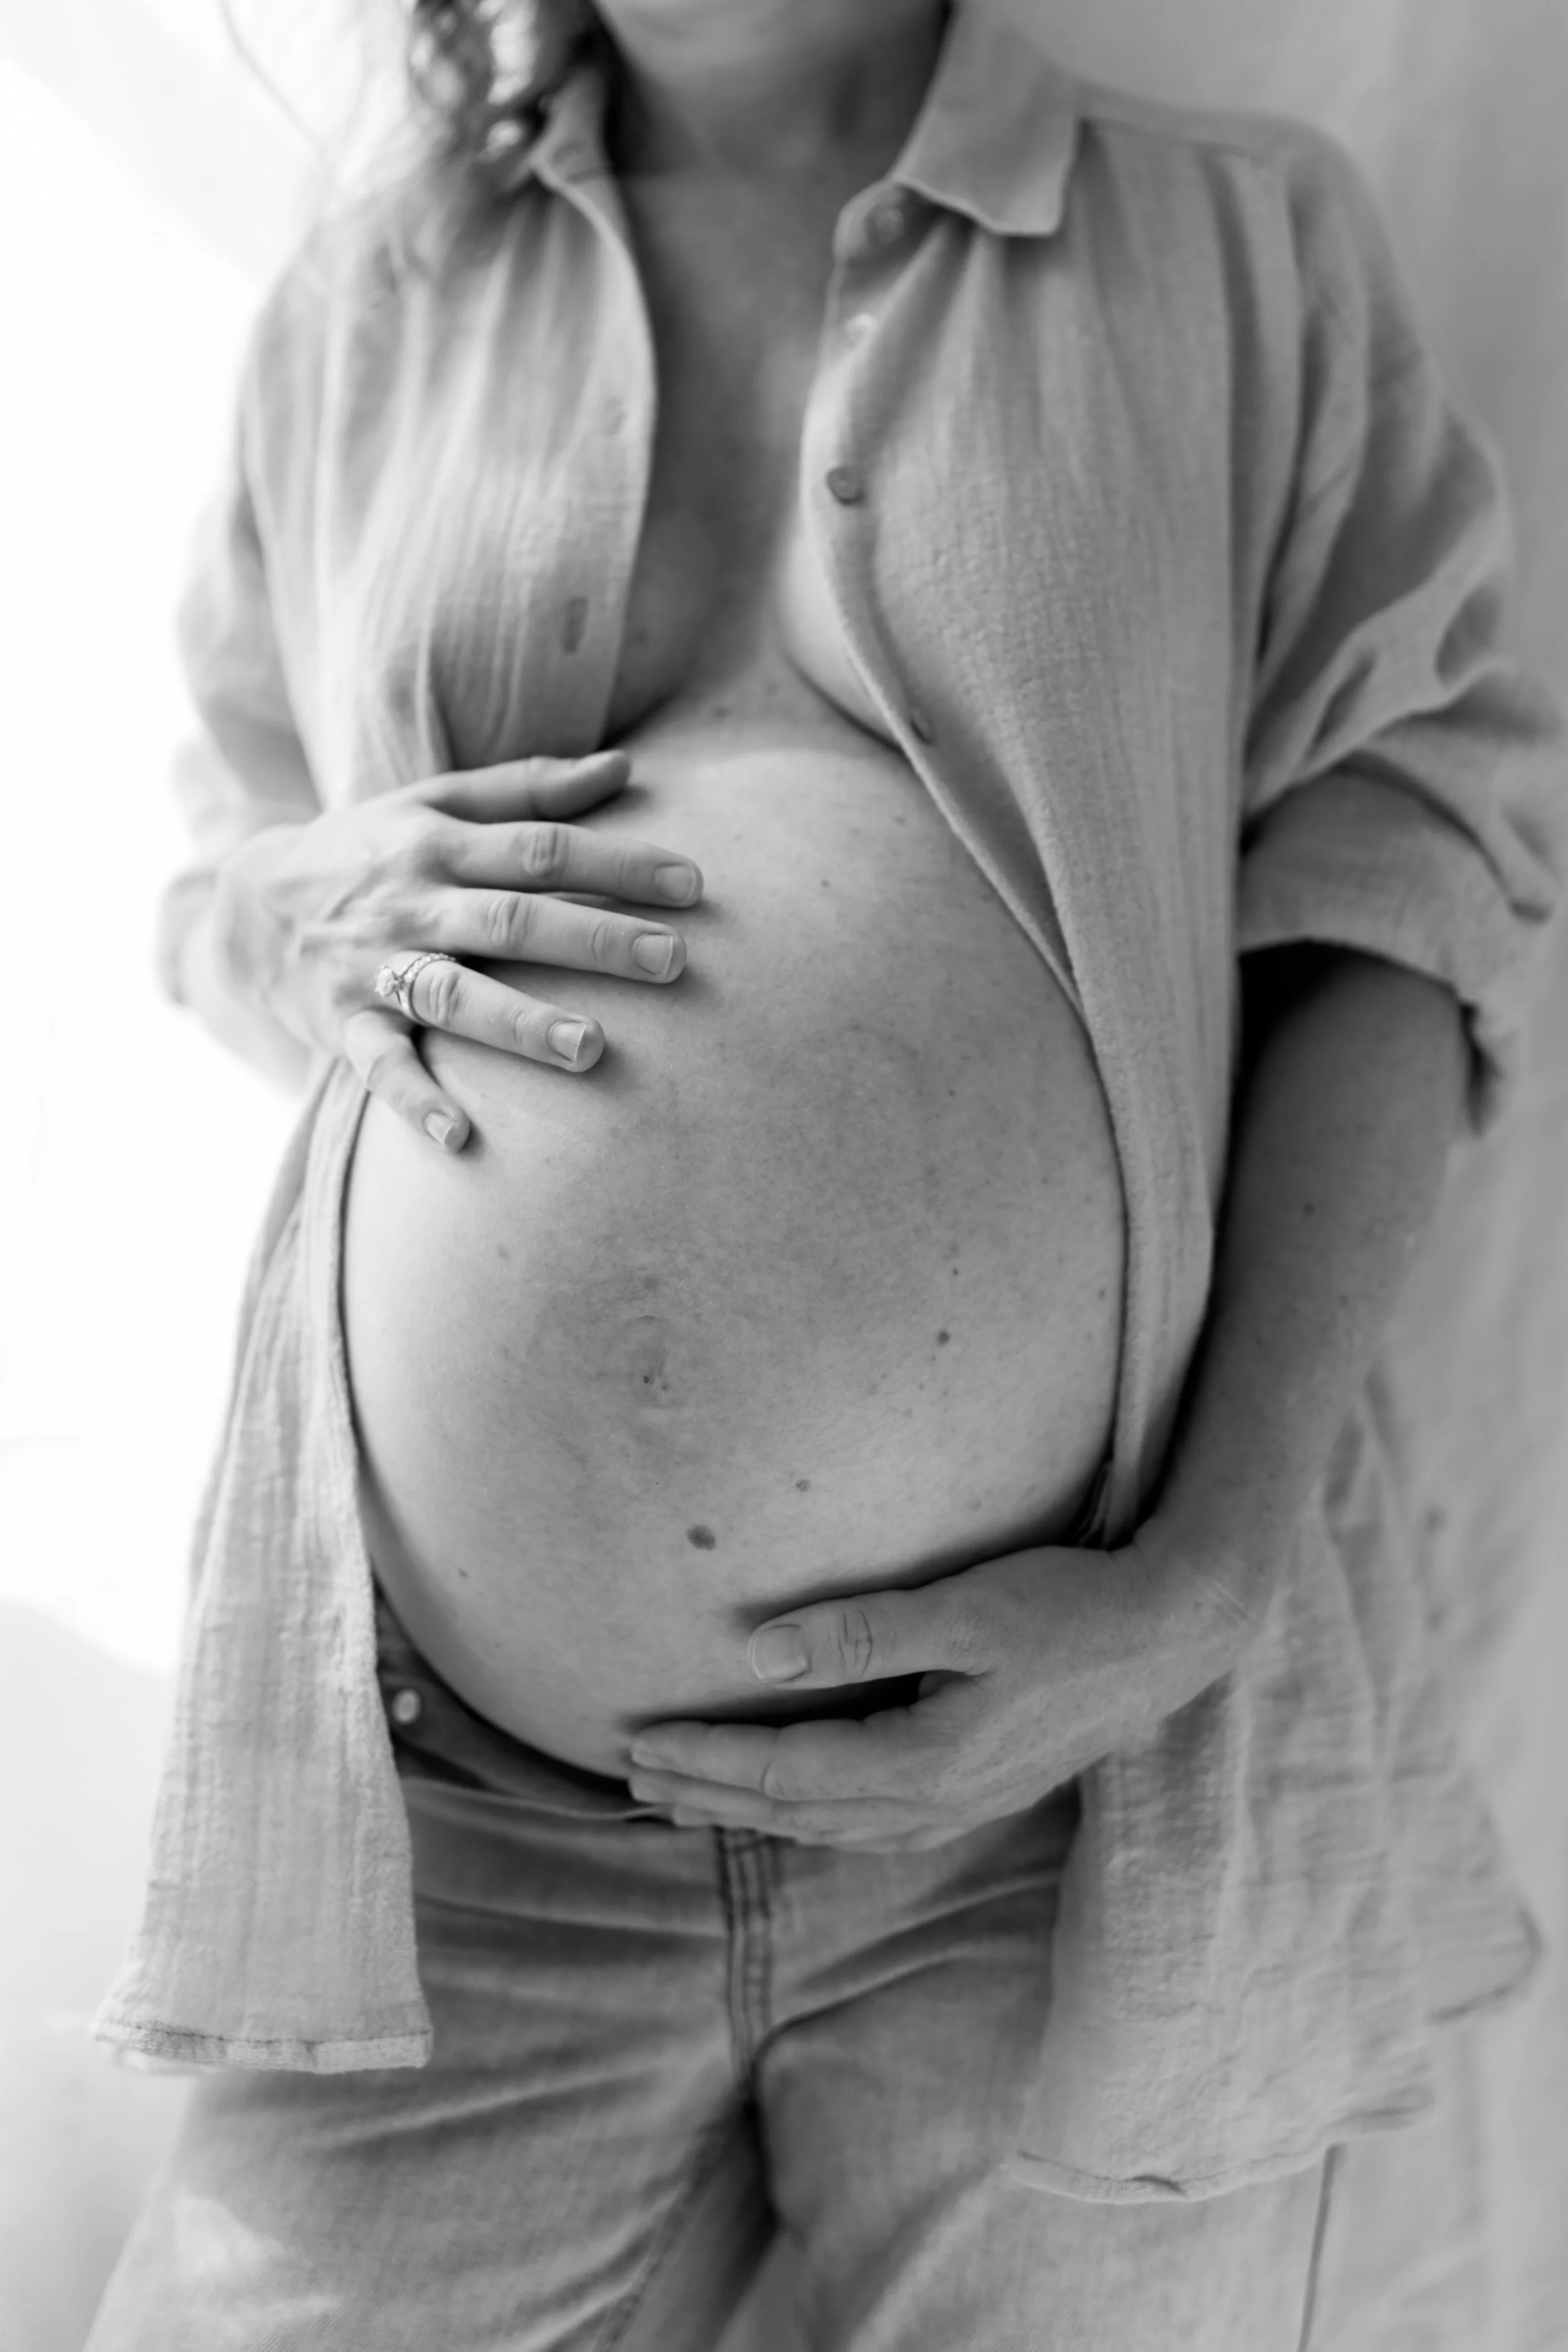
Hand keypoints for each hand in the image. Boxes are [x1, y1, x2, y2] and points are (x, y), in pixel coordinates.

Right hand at [210, 751, 702, 1149]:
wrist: (244, 903)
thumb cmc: (367, 850)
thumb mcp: (433, 803)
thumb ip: (527, 788)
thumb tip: (624, 767)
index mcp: (440, 844)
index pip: (543, 849)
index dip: (618, 863)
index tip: (693, 885)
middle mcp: (411, 904)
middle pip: (512, 919)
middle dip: (594, 939)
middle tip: (673, 962)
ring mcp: (376, 969)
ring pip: (455, 995)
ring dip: (521, 1024)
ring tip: (591, 1049)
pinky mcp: (343, 1026)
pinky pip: (381, 1067)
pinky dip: (416, 1102)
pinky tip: (462, 1135)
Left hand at [626, 1528, 1253, 1851]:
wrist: (1172, 1637)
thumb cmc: (1072, 1610)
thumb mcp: (968, 1609)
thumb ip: (864, 1631)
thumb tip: (760, 1652)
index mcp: (924, 1763)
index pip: (783, 1772)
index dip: (705, 1758)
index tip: (637, 1741)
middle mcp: (933, 1804)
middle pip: (792, 1813)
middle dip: (707, 1795)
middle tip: (630, 1779)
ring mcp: (958, 1808)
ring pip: (827, 1827)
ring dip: (749, 1813)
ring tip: (683, 1801)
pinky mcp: (977, 1793)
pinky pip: (866, 1824)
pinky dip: (806, 1818)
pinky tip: (789, 1809)